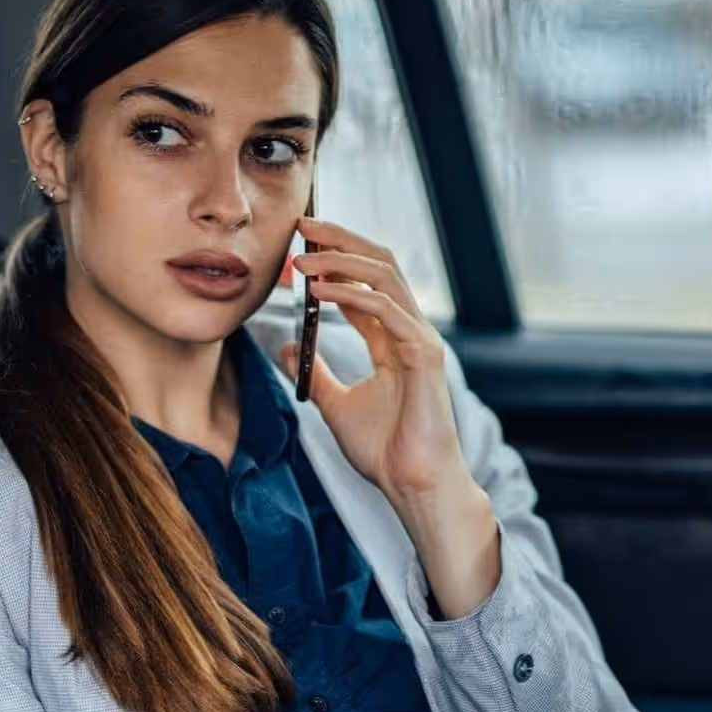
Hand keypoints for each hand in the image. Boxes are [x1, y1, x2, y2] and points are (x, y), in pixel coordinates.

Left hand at [278, 218, 499, 615]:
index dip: (333, 258)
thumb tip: (287, 345)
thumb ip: (315, 372)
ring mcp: (420, 340)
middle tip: (302, 226)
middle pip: (380, 265)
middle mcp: (410, 331)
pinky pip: (387, 311)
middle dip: (341, 240)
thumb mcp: (335, 404)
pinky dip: (352, 295)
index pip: (366, 282)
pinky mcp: (423, 355)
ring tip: (302, 258)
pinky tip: (319, 292)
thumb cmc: (386, 451)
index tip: (296, 245)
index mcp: (393, 339)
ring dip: (341, 260)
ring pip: (386, 277)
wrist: (413, 485)